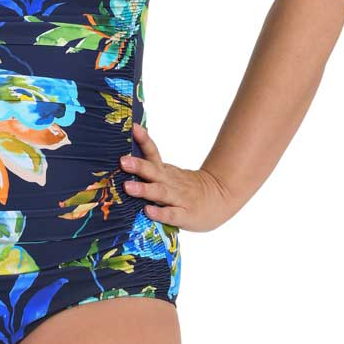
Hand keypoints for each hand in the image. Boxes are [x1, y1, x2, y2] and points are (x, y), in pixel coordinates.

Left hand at [120, 123, 238, 231]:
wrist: (220, 196)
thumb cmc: (186, 187)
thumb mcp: (169, 173)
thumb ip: (150, 167)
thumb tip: (124, 157)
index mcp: (165, 171)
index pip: (153, 152)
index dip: (144, 140)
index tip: (133, 128)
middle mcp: (170, 182)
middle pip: (154, 171)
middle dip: (138, 166)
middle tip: (123, 161)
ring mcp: (179, 198)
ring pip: (160, 192)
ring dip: (144, 189)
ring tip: (128, 187)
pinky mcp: (185, 215)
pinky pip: (171, 214)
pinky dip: (159, 213)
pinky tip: (148, 211)